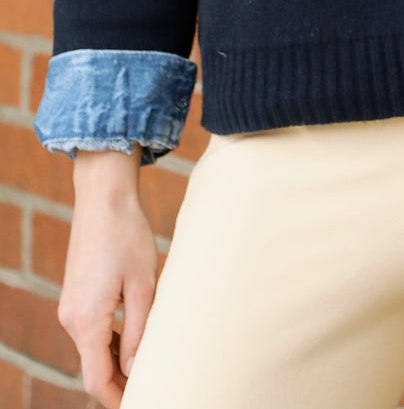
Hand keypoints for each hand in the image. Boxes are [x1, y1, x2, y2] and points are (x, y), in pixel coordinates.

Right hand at [59, 150, 157, 404]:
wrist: (103, 196)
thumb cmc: (128, 236)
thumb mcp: (143, 285)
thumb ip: (138, 331)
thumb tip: (135, 367)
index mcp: (86, 321)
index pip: (97, 379)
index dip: (117, 397)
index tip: (141, 401)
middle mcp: (71, 319)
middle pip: (93, 367)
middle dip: (119, 381)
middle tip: (152, 385)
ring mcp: (70, 306)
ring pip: (92, 348)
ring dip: (115, 360)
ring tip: (148, 363)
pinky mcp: (75, 294)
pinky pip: (90, 330)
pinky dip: (109, 340)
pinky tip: (133, 336)